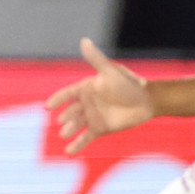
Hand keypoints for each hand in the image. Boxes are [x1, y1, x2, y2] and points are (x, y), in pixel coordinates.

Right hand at [46, 38, 153, 154]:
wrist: (146, 102)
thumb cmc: (129, 84)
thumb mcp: (110, 71)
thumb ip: (95, 59)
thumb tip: (84, 41)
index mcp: (87, 88)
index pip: (68, 94)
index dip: (58, 99)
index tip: (48, 107)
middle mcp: (88, 102)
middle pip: (71, 111)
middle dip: (65, 117)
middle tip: (61, 122)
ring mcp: (93, 116)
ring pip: (76, 124)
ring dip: (69, 130)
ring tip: (64, 134)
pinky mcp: (100, 129)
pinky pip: (85, 138)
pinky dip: (76, 145)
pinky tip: (68, 152)